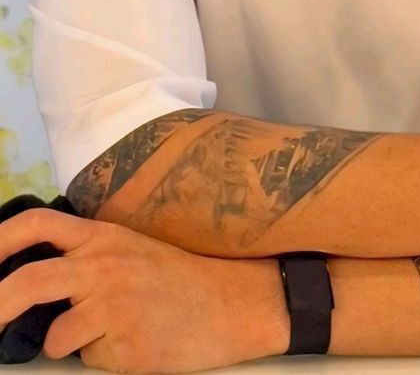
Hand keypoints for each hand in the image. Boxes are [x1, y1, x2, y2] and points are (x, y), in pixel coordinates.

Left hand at [0, 206, 282, 372]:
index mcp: (102, 237)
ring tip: (102, 335)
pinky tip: (132, 344)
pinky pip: (92, 361)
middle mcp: (103, 266)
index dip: (0, 240)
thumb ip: (83, 257)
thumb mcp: (128, 250)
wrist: (231, 302)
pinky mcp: (126, 347)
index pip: (37, 225)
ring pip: (56, 337)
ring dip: (67, 345)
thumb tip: (29, 279)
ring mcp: (114, 307)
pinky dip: (103, 359)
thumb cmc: (175, 278)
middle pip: (29, 281)